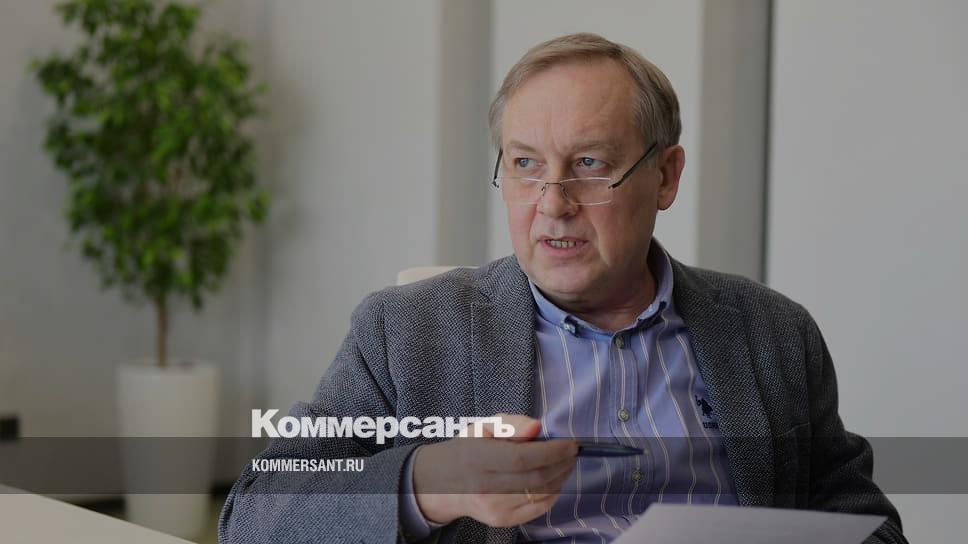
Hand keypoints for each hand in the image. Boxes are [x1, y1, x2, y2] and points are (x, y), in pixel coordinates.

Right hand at [412, 413, 577, 527]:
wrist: (445, 483)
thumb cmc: (469, 449)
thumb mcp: (485, 426)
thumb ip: (512, 423)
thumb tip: (537, 427)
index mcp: (477, 458)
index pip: (522, 458)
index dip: (551, 451)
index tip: (570, 443)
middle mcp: (484, 488)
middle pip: (536, 479)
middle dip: (562, 464)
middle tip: (572, 452)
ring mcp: (494, 508)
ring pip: (541, 495)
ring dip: (561, 477)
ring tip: (565, 463)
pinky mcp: (502, 521)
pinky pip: (538, 508)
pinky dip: (553, 493)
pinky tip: (554, 479)